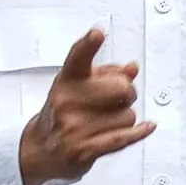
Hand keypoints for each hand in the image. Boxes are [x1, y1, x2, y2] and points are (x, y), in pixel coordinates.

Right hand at [18, 28, 154, 184]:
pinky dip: (138, 133)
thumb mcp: (77, 86)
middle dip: (128, 93)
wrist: (38, 150)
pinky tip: (147, 127)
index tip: (96, 35)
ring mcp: (73, 126)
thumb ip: (107, 73)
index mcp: (67, 80)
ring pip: (128, 115)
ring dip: (125, 119)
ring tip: (106, 122)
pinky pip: (122, 137)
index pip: (78, 57)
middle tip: (118, 99)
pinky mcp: (83, 149)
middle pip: (122, 88)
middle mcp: (67, 101)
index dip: (88, 45)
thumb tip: (132, 68)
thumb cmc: (62, 114)